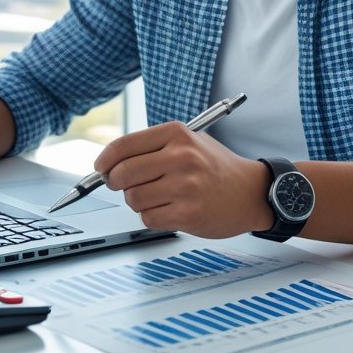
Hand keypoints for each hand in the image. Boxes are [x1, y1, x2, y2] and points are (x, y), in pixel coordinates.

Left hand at [93, 122, 271, 237]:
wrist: (251, 192)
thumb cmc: (216, 167)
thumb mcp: (188, 142)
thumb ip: (152, 148)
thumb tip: (110, 162)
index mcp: (177, 134)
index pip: (123, 146)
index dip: (105, 160)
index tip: (101, 168)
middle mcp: (181, 157)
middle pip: (122, 174)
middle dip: (116, 183)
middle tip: (123, 186)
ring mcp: (185, 186)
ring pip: (133, 199)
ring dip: (137, 202)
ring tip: (156, 197)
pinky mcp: (188, 213)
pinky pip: (148, 218)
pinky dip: (152, 217)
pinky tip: (169, 209)